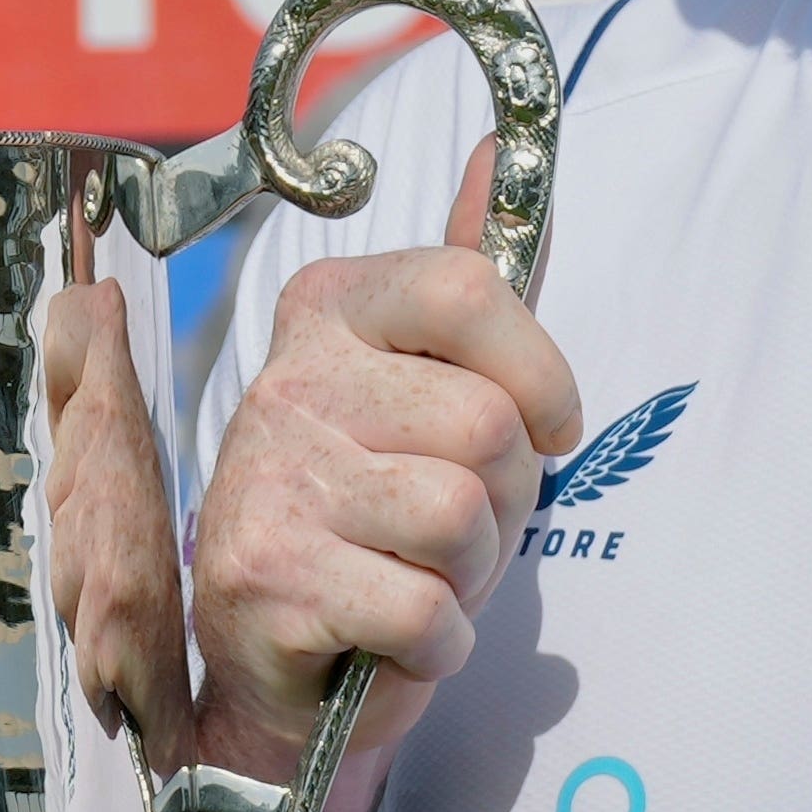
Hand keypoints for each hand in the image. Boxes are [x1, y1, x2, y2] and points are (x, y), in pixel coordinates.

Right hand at [182, 142, 579, 810]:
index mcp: (330, 311)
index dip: (539, 370)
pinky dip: (435, 646)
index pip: (466, 287)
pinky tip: (391, 636)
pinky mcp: (264, 577)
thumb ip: (476, 285)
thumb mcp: (434, 392)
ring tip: (414, 576)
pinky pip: (424, 611)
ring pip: (458, 516)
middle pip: (484, 423)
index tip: (547, 423)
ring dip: (468, 575)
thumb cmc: (378, 520)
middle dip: (503, 501)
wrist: (281, 661)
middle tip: (448, 528)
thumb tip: (501, 150)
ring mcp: (268, 478)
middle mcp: (287, 380)